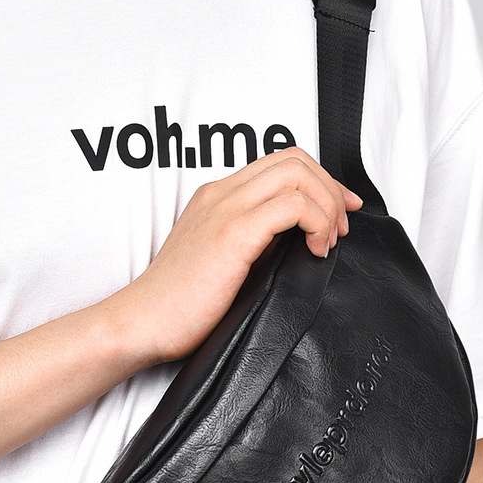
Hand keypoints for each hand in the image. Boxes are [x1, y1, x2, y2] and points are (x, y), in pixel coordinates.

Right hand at [115, 148, 362, 363]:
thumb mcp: (220, 262)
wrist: (142, 323)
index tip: (338, 212)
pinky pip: (293, 205)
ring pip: (297, 174)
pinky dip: (316, 222)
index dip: (319, 182)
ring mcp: (225, 209)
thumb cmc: (177, 306)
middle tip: (340, 227)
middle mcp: (221, 194)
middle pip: (294, 159)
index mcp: (216, 198)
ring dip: (326, 205)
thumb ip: (253, 243)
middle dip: (330, 189)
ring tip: (327, 241)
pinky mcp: (233, 233)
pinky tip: (313, 251)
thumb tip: (295, 244)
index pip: (279, 164)